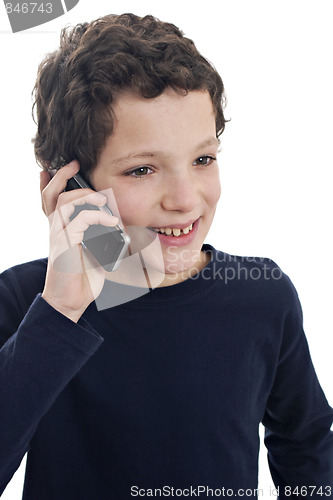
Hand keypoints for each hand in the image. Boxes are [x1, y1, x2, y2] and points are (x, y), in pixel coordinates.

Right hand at [40, 161, 118, 321]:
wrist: (70, 302)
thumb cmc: (82, 278)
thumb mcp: (96, 253)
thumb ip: (103, 238)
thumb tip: (122, 227)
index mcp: (62, 229)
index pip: (50, 200)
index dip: (52, 182)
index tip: (65, 167)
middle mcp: (56, 230)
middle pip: (51, 195)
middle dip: (62, 176)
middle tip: (74, 164)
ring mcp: (58, 237)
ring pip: (64, 203)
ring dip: (85, 195)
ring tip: (102, 198)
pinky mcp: (64, 246)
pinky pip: (79, 222)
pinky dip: (98, 217)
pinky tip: (112, 223)